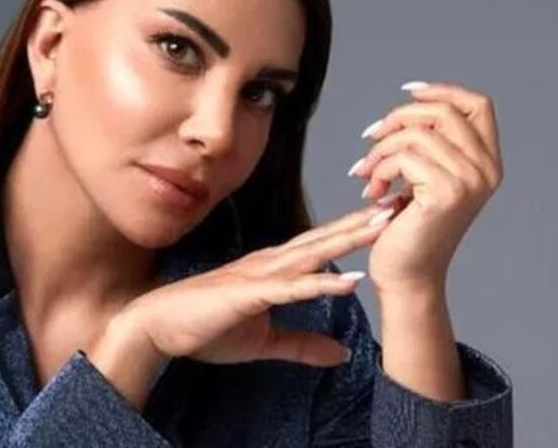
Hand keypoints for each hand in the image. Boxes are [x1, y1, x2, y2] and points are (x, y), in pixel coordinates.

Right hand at [119, 201, 396, 368]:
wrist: (158, 327)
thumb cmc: (204, 327)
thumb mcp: (264, 341)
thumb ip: (302, 344)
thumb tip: (342, 354)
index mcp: (273, 269)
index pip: (320, 246)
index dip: (353, 232)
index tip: (387, 220)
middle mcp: (269, 263)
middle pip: (324, 239)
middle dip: (361, 223)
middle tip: (398, 203)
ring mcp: (259, 275)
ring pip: (313, 254)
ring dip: (349, 240)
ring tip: (382, 226)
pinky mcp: (249, 294)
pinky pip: (292, 287)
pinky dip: (322, 282)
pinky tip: (350, 279)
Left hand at [349, 80, 504, 295]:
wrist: (408, 275)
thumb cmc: (411, 227)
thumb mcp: (427, 175)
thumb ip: (432, 142)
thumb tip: (413, 99)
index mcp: (488, 162)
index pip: (478, 104)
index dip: (442, 90)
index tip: (407, 92)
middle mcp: (487, 170)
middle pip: (442, 111)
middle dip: (397, 119)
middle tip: (371, 139)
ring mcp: (470, 181)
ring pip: (416, 133)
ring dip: (380, 149)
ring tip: (368, 174)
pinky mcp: (447, 193)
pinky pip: (404, 156)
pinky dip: (379, 168)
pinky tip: (373, 191)